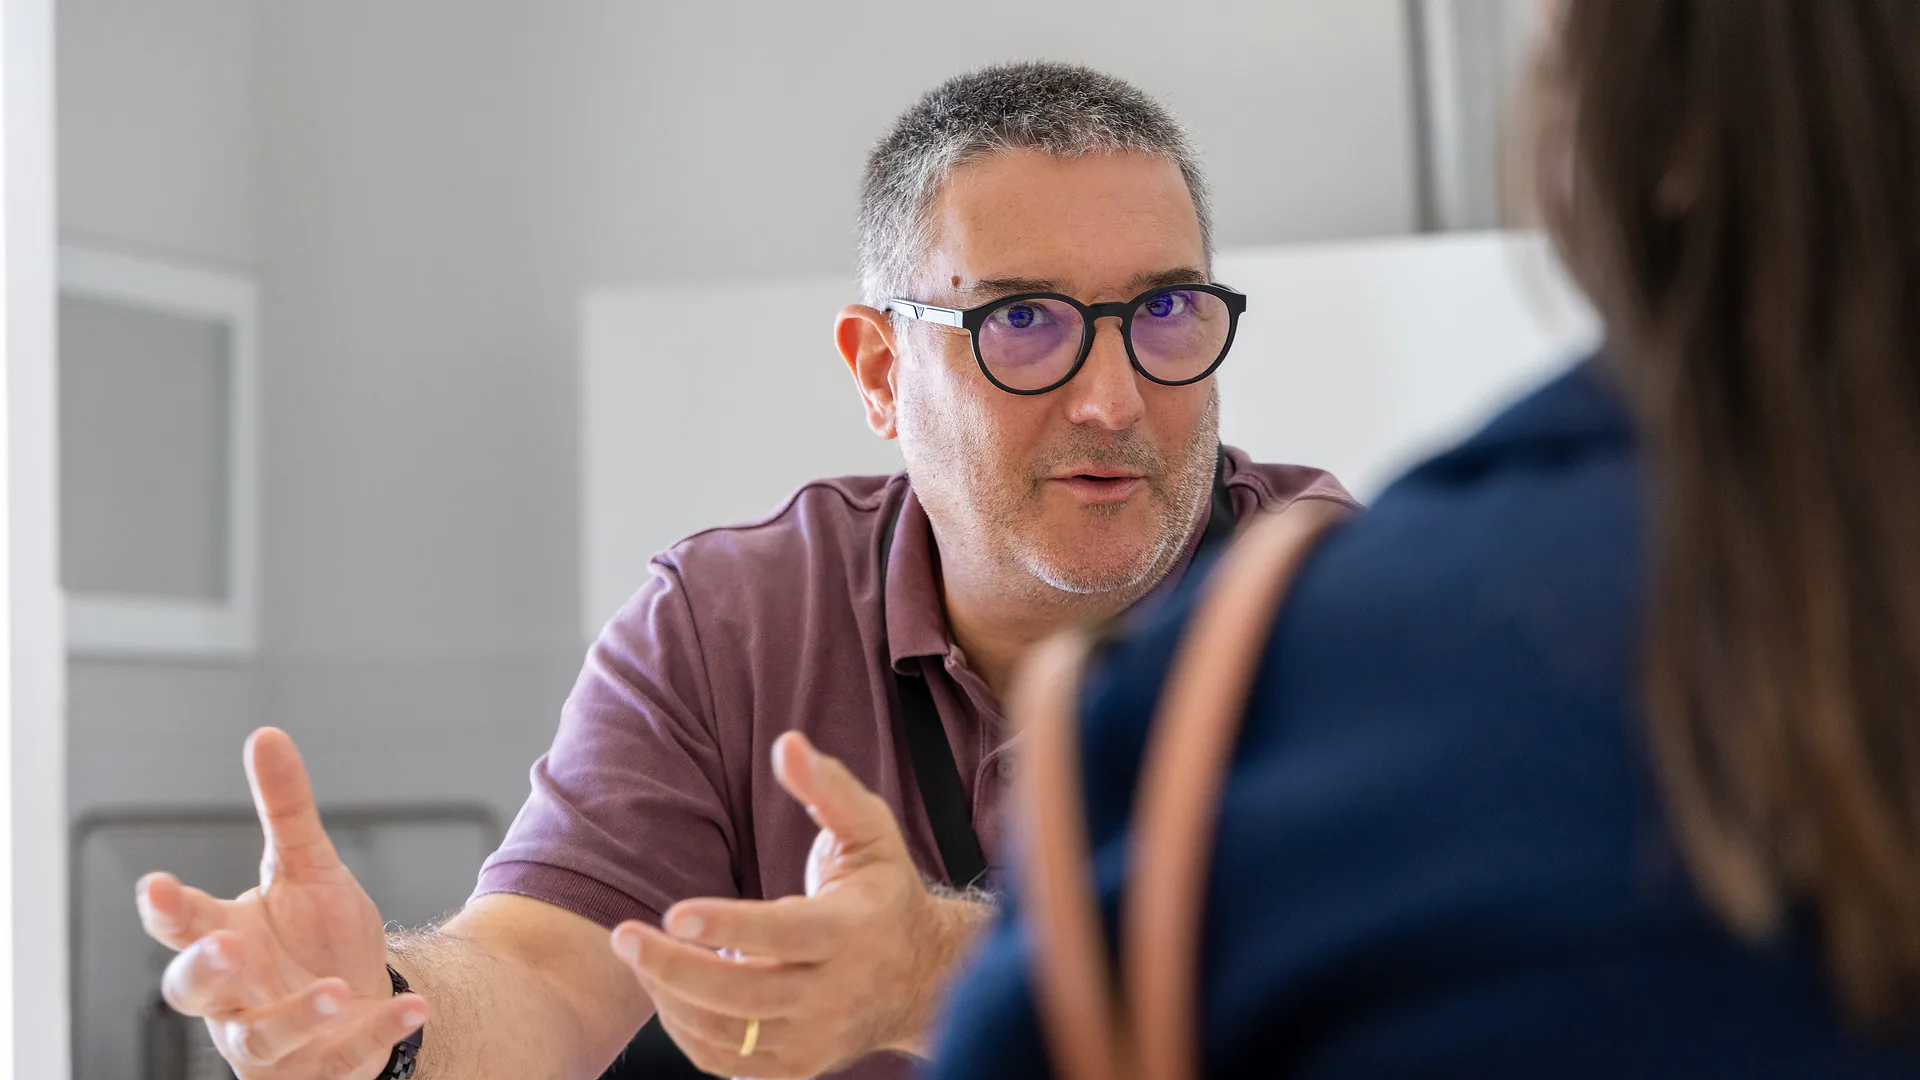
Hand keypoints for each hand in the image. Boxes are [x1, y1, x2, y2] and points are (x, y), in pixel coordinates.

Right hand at [135, 728, 429, 1078]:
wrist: (365, 997)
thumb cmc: (319, 936)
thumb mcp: (310, 867)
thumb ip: (285, 810)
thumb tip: (266, 736)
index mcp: (225, 937)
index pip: (181, 925)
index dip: (166, 909)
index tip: (157, 886)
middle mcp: (234, 996)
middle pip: (194, 991)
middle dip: (206, 971)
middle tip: (230, 949)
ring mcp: (268, 1040)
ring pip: (261, 1039)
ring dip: (296, 1016)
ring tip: (338, 991)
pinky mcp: (312, 1071)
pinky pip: (339, 1058)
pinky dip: (376, 1032)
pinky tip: (413, 1009)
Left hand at [612, 732, 990, 1078]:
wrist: (924, 977)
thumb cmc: (885, 889)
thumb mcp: (869, 830)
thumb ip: (828, 787)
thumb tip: (786, 745)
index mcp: (852, 931)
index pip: (785, 935)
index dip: (729, 926)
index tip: (675, 910)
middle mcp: (835, 993)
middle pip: (743, 996)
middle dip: (674, 968)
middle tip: (624, 935)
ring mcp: (815, 1037)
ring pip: (728, 1034)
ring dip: (672, 997)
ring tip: (640, 954)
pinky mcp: (798, 1066)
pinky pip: (728, 1061)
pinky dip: (688, 1029)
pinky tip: (671, 989)